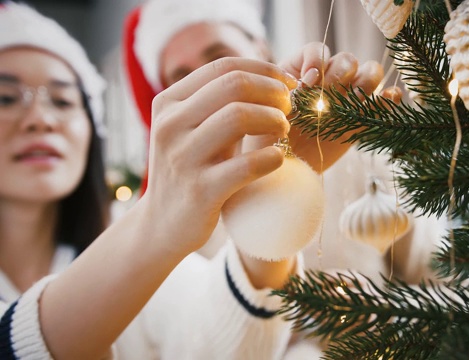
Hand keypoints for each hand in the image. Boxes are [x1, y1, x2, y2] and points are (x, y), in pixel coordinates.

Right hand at [139, 57, 296, 255]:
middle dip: (272, 92)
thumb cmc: (191, 169)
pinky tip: (278, 158)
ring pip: (239, 116)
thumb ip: (221, 104)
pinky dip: (271, 157)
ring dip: (274, 119)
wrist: (162, 225)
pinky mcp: (200, 191)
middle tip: (288, 108)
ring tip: (283, 130)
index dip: (264, 70)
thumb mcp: (195, 130)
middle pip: (234, 85)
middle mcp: (170, 125)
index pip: (224, 67)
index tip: (288, 84)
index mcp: (168, 103)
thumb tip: (275, 80)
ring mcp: (183, 158)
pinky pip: (246, 165)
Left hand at [243, 42, 383, 172]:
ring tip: (352, 102)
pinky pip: (386, 98)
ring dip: (366, 81)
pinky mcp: (365, 117)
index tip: (307, 83)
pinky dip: (390, 95)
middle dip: (339, 74)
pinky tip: (388, 98)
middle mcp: (330, 78)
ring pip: (370, 71)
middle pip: (347, 60)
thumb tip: (310, 81)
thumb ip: (286, 94)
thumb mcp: (270, 111)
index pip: (318, 50)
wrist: (286, 165)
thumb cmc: (270, 136)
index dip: (316, 62)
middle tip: (327, 97)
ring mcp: (350, 96)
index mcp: (305, 70)